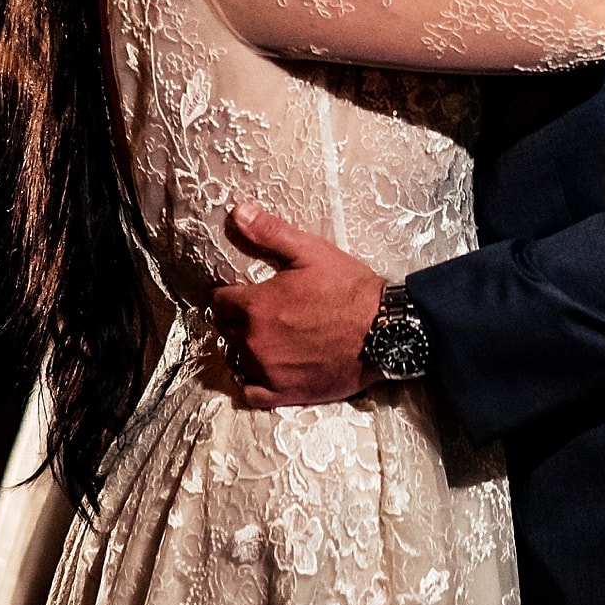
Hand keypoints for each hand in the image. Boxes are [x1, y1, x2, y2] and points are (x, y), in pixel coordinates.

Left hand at [209, 204, 385, 407]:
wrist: (385, 331)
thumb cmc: (349, 289)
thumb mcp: (310, 251)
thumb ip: (269, 233)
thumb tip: (238, 212)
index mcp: (255, 307)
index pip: (219, 301)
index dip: (227, 293)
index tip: (237, 291)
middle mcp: (254, 342)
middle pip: (225, 330)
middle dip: (235, 318)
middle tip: (255, 311)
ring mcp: (268, 371)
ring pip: (236, 359)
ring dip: (243, 347)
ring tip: (262, 337)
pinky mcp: (284, 393)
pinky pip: (250, 391)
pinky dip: (250, 380)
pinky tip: (263, 367)